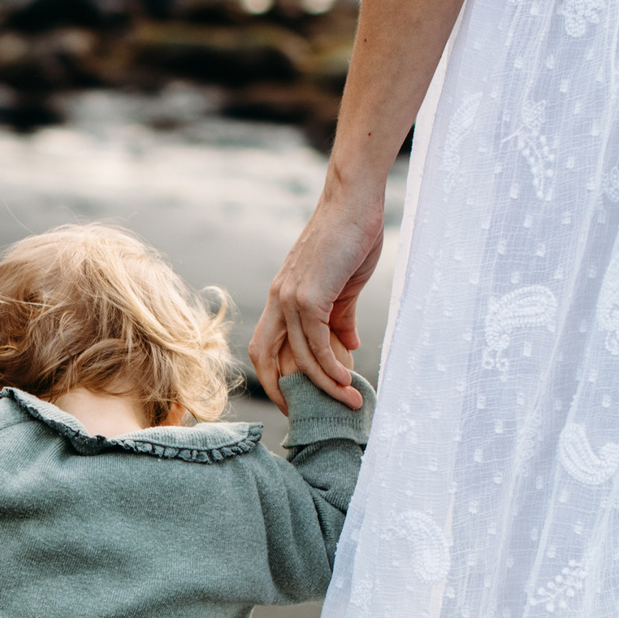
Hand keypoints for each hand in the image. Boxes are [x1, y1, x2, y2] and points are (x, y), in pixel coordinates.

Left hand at [249, 192, 382, 410]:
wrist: (355, 201)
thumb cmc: (351, 236)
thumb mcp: (344, 285)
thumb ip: (341, 317)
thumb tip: (347, 347)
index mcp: (282, 297)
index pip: (266, 346)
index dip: (274, 376)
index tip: (296, 399)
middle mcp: (278, 300)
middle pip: (264, 357)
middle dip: (279, 391)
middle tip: (304, 415)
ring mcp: (290, 298)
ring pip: (298, 356)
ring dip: (322, 385)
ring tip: (348, 402)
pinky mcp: (309, 296)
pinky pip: (315, 342)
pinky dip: (329, 365)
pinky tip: (346, 380)